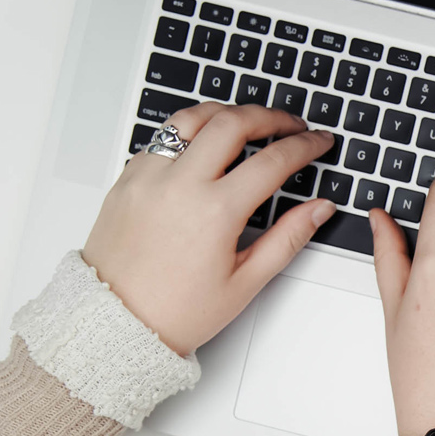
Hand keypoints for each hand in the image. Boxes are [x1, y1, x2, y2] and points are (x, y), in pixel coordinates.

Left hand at [82, 103, 336, 354]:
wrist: (115, 323)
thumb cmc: (176, 311)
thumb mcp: (246, 281)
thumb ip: (288, 238)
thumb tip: (318, 209)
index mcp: (215, 212)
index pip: (273, 160)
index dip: (304, 145)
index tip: (318, 142)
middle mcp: (179, 185)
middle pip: (233, 122)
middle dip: (270, 117)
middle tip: (291, 124)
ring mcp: (148, 177)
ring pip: (192, 118)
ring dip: (226, 113)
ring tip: (248, 121)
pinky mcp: (127, 178)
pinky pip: (162, 138)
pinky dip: (190, 132)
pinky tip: (205, 144)